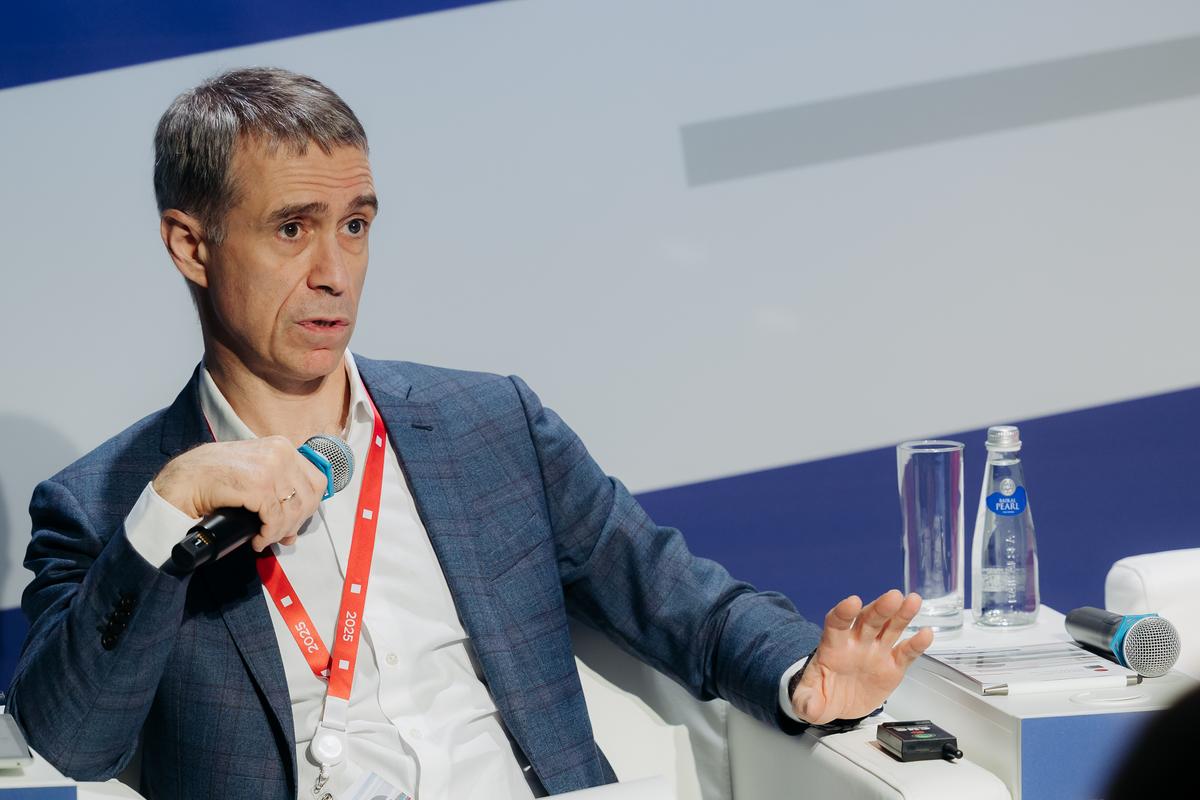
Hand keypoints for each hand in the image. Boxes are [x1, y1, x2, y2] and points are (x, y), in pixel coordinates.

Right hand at [152, 437, 327, 550]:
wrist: (179, 481)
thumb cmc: (211, 478)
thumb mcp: (251, 471)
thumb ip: (276, 488)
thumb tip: (294, 527)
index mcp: (281, 446)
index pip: (316, 481)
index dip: (308, 507)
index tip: (293, 522)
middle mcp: (280, 452)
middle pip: (309, 497)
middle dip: (296, 522)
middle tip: (279, 535)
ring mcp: (270, 467)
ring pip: (294, 510)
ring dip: (280, 531)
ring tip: (264, 538)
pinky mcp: (258, 486)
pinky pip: (275, 519)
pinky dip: (268, 535)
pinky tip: (257, 540)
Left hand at [789, 590, 933, 724]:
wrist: (838, 702)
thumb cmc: (822, 692)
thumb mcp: (808, 699)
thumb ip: (807, 701)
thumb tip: (808, 706)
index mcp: (833, 646)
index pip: (836, 623)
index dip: (844, 612)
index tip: (852, 602)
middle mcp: (856, 643)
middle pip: (868, 620)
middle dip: (880, 608)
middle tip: (893, 597)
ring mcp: (876, 652)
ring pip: (890, 628)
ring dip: (902, 615)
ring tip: (913, 601)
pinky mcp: (892, 665)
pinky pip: (906, 653)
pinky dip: (916, 644)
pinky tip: (926, 634)